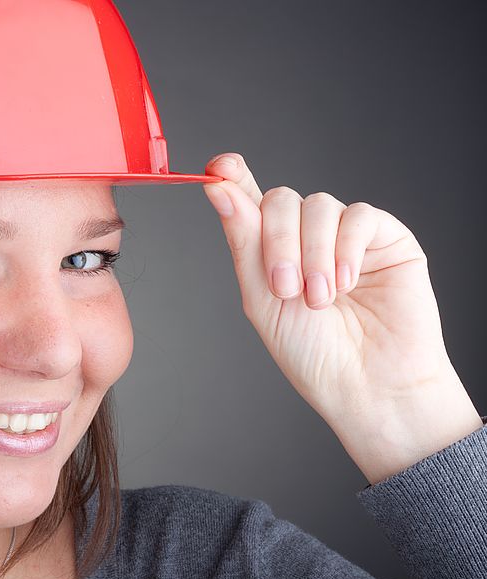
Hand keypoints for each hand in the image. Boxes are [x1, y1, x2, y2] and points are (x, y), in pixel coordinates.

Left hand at [201, 153, 482, 484]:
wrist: (366, 385)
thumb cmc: (312, 353)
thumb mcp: (262, 298)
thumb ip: (244, 241)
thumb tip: (219, 187)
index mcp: (270, 252)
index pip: (250, 202)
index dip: (232, 178)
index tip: (218, 168)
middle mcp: (305, 238)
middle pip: (281, 201)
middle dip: (278, 242)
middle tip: (285, 288)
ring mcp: (345, 236)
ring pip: (319, 206)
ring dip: (312, 254)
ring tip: (321, 300)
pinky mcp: (385, 238)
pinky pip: (359, 216)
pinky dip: (347, 248)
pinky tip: (348, 283)